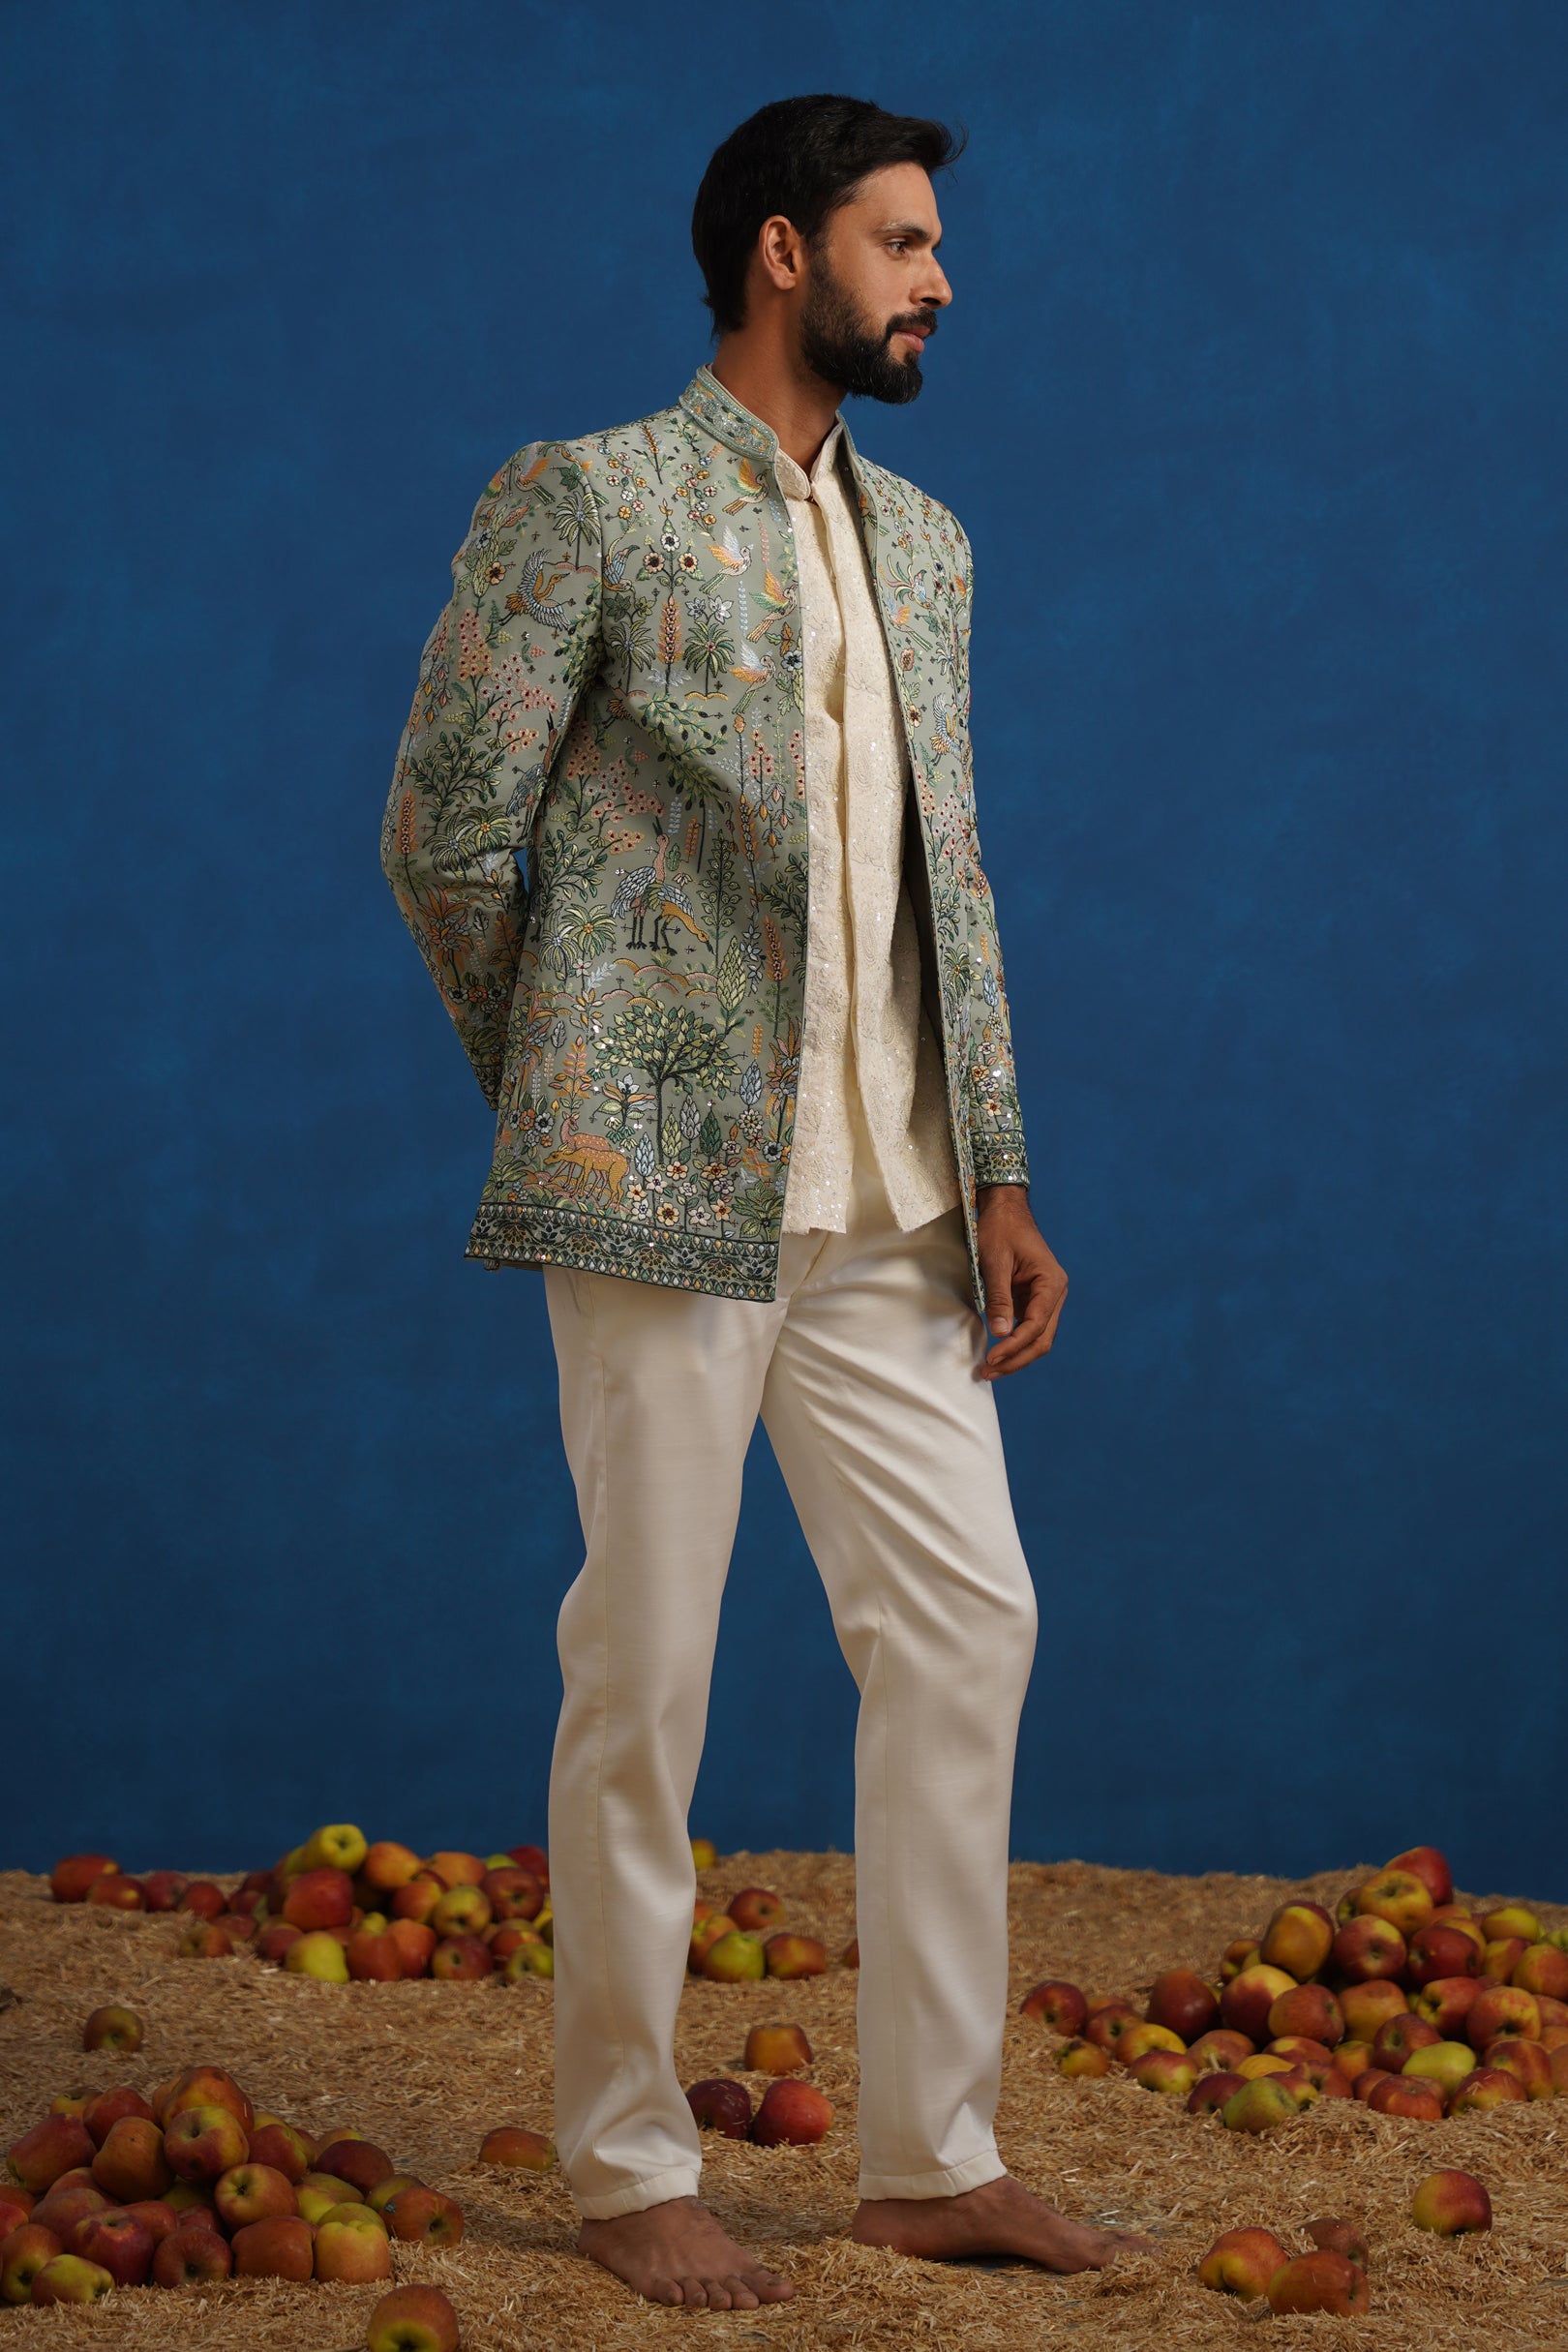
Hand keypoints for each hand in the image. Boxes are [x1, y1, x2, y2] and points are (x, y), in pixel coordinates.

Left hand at [974, 1186, 1066, 1377]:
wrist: (1004, 1208)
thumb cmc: (1000, 1229)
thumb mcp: (995, 1262)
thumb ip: (999, 1297)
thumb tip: (1000, 1333)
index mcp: (1051, 1283)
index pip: (1036, 1325)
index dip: (1014, 1346)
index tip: (992, 1358)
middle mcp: (1054, 1293)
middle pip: (1042, 1339)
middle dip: (1017, 1359)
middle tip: (989, 1371)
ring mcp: (1045, 1297)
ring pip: (1037, 1337)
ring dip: (1016, 1355)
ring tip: (990, 1368)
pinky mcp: (1033, 1298)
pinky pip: (1028, 1327)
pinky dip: (1014, 1342)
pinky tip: (996, 1352)